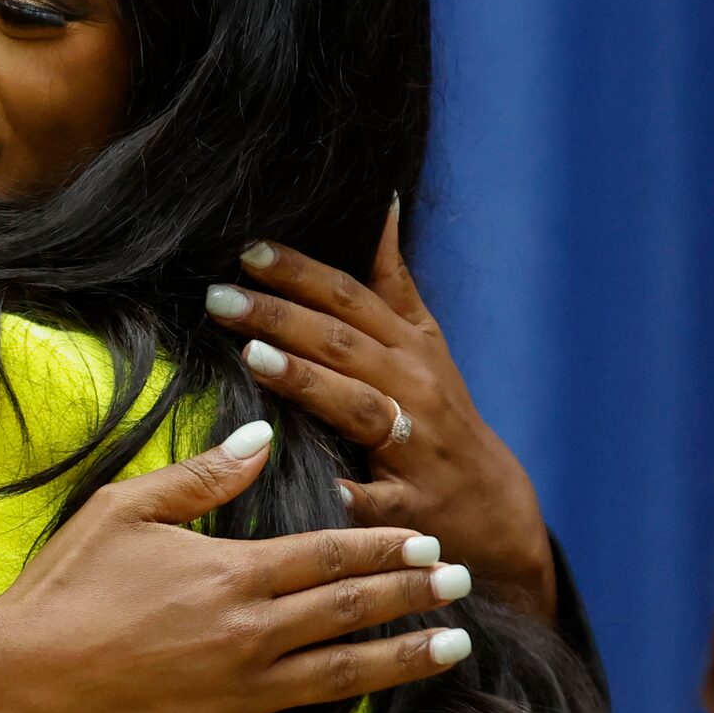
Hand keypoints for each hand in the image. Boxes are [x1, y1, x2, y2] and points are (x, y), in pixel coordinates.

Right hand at [0, 421, 476, 712]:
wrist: (22, 678)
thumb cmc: (67, 587)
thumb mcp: (126, 510)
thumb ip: (202, 478)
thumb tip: (263, 442)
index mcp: (233, 572)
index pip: (330, 555)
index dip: (384, 545)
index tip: (427, 540)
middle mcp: (251, 634)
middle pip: (351, 610)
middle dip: (413, 593)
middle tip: (462, 583)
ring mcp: (243, 696)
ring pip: (343, 676)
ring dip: (404, 660)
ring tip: (455, 648)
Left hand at [202, 204, 559, 621]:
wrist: (494, 507)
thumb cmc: (443, 417)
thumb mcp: (426, 342)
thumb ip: (394, 280)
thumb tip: (381, 204)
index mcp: (409, 347)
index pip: (350, 299)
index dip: (300, 273)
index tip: (247, 251)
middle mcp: (413, 389)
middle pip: (342, 344)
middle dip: (280, 317)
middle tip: (219, 297)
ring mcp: (413, 448)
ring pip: (357, 406)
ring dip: (307, 381)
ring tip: (252, 356)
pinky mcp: (409, 506)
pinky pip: (375, 500)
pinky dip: (348, 495)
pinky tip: (314, 484)